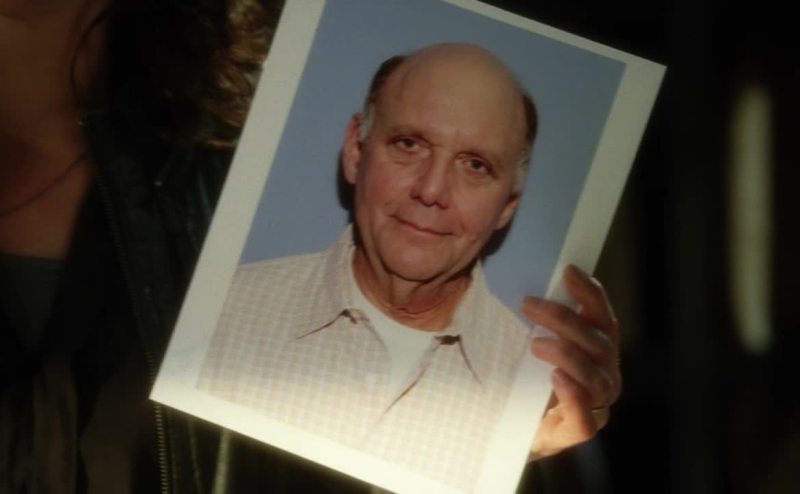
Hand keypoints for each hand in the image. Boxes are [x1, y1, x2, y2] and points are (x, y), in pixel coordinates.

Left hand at [522, 264, 620, 459]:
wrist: (510, 427)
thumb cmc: (524, 377)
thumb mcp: (528, 343)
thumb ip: (536, 319)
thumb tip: (522, 285)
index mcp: (598, 350)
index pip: (603, 318)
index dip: (590, 294)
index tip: (569, 271)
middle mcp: (604, 375)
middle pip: (598, 343)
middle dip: (565, 319)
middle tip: (529, 304)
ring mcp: (595, 406)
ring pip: (595, 379)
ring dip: (567, 354)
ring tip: (535, 343)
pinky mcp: (576, 432)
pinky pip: (585, 419)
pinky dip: (574, 397)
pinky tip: (557, 379)